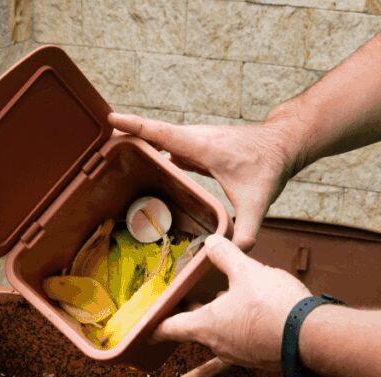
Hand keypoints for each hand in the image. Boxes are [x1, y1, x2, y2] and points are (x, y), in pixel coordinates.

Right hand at [107, 111, 305, 249]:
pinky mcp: (198, 147)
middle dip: (126, 137)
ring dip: (138, 144)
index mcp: (201, 146)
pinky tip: (143, 168)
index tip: (109, 121)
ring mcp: (195, 141)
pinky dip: (154, 153)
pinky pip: (168, 147)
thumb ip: (247, 229)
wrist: (282, 145)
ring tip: (110, 157)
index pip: (161, 133)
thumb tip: (237, 252)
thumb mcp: (257, 202)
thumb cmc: (269, 166)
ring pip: (160, 140)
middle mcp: (194, 139)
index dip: (134, 126)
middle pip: (152, 135)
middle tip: (98, 148)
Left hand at [152, 235, 310, 368]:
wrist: (311, 337)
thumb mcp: (247, 271)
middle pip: (198, 329)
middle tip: (193, 299)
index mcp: (207, 326)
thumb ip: (226, 255)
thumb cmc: (273, 307)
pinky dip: (244, 325)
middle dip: (196, 313)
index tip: (147, 325)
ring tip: (231, 296)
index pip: (170, 328)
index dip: (156, 324)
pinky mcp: (261, 357)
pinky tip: (258, 309)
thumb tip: (212, 241)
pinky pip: (245, 339)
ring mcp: (241, 354)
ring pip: (223, 333)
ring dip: (223, 317)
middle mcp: (219, 345)